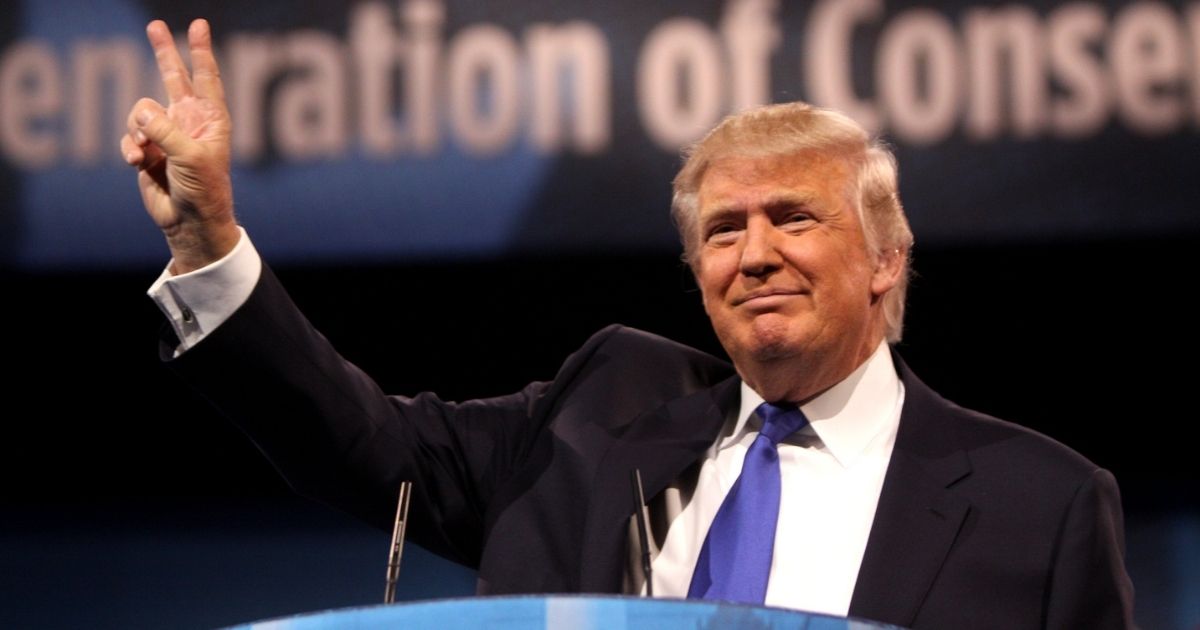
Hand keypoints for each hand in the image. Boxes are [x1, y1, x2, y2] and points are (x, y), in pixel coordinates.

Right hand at [121, 19, 237, 273]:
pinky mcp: (148, 149)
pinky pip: (131, 135)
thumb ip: (165, 129)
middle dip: (164, 52)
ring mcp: (167, 134)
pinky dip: (131, 147)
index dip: (200, 51)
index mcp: (210, 120)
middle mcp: (189, 121)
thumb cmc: (202, 189)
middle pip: (173, 78)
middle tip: (155, 25)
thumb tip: (141, 110)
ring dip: (138, 129)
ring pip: (141, 111)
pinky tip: (136, 162)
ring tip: (145, 150)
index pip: (205, 78)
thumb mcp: (189, 156)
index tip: (199, 25)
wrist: (189, 220)